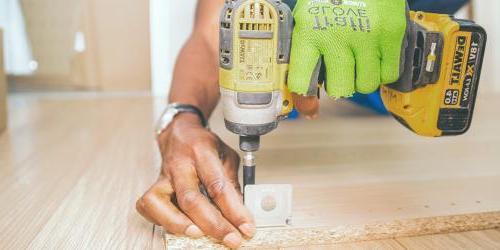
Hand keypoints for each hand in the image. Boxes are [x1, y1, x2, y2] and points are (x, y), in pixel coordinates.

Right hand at [136, 113, 254, 248]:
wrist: (179, 133)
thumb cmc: (203, 145)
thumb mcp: (226, 155)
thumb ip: (232, 182)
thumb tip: (240, 212)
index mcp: (202, 152)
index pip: (218, 185)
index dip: (234, 211)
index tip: (246, 228)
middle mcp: (180, 165)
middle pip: (191, 199)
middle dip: (213, 225)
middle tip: (230, 239)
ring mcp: (163, 176)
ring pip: (160, 203)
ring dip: (179, 224)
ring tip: (199, 235)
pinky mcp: (154, 186)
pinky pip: (148, 206)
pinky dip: (162, 220)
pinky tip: (179, 226)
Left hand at [287, 0, 407, 106]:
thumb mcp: (307, 18)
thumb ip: (304, 52)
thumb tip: (304, 95)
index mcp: (309, 33)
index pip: (301, 81)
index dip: (304, 98)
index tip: (308, 105)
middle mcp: (337, 37)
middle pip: (339, 90)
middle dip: (339, 86)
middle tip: (341, 72)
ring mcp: (366, 37)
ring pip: (365, 85)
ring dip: (362, 79)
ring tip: (359, 60)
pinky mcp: (391, 35)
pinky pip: (389, 75)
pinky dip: (382, 71)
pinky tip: (375, 57)